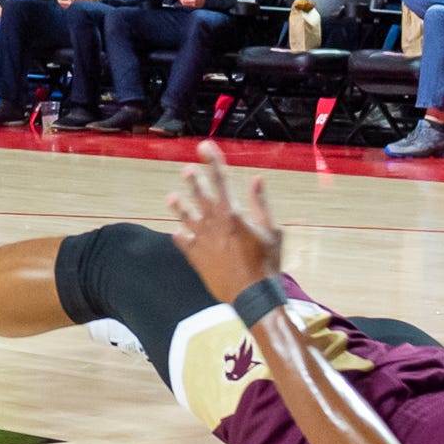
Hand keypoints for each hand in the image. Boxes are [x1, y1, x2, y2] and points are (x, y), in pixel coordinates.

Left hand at [162, 146, 282, 297]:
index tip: (204, 146)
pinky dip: (180, 235)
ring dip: (179, 206)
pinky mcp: (196, 257)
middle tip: (187, 170)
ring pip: (185, 217)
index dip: (212, 160)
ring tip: (171, 198)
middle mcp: (213, 223)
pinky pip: (183, 242)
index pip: (220, 179)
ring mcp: (202, 241)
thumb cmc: (267, 262)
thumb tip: (256, 179)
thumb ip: (261, 203)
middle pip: (199, 195)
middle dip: (193, 180)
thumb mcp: (272, 231)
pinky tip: (178, 232)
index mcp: (232, 214)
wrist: (253, 296)